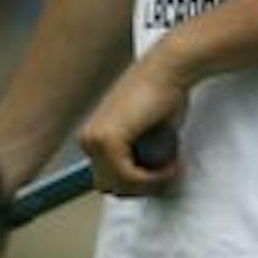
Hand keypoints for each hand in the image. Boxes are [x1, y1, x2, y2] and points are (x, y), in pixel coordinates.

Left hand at [78, 52, 187, 195]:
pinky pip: (130, 178)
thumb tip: (141, 182)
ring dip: (150, 183)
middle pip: (110, 186)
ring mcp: (95, 139)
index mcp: (92, 137)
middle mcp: (88, 139)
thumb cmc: (161, 97)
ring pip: (120, 185)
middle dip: (141, 186)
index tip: (158, 176)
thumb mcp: (143, 136)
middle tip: (166, 174)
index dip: (136, 184)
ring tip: (170, 167)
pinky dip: (154, 178)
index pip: (107, 180)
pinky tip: (169, 164)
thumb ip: (136, 158)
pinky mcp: (108, 139)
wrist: (167, 71)